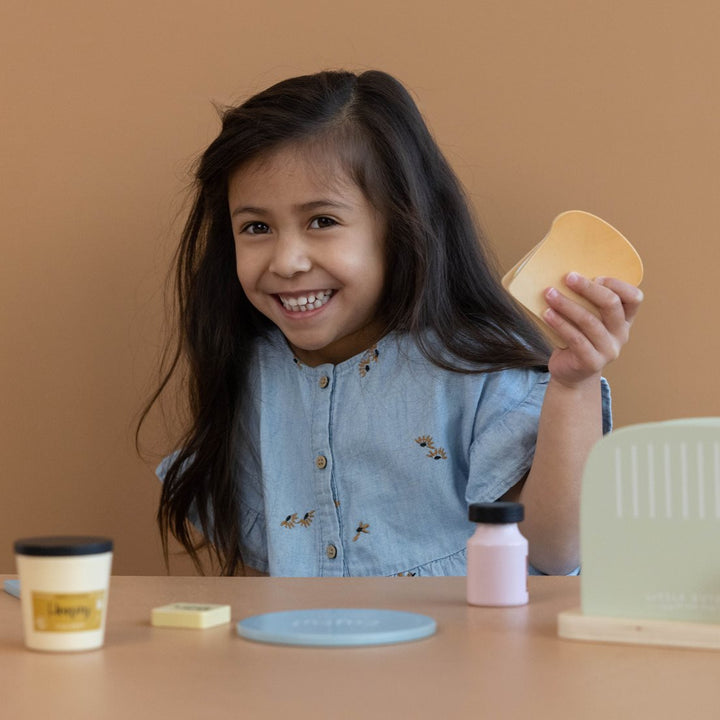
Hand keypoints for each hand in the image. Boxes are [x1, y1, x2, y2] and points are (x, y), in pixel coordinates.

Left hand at [542, 272, 642, 386]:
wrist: (571, 373)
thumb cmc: (577, 338)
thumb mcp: (586, 319)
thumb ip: (584, 302)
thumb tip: (561, 274)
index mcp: (624, 320)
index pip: (634, 298)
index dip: (618, 285)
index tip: (595, 276)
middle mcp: (621, 334)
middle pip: (611, 305)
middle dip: (588, 288)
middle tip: (568, 277)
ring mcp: (608, 350)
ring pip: (589, 321)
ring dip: (567, 304)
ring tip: (549, 293)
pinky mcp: (592, 362)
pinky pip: (575, 339)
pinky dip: (560, 324)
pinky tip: (547, 314)